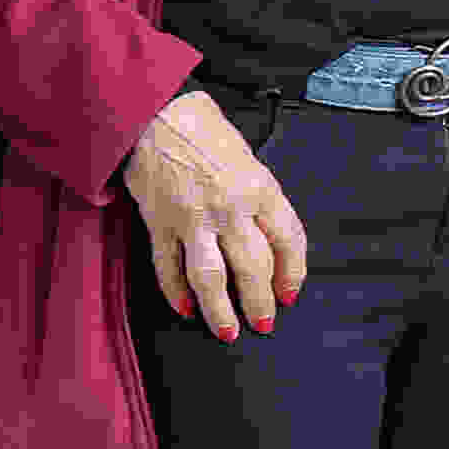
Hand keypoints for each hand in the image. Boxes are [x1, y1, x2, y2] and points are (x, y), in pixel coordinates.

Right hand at [123, 87, 308, 339]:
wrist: (155, 115)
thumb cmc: (205, 133)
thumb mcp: (250, 160)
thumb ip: (261, 199)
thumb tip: (273, 242)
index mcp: (261, 189)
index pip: (289, 240)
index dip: (293, 273)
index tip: (290, 293)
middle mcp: (230, 208)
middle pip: (253, 267)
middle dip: (261, 302)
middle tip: (265, 323)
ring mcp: (192, 219)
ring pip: (211, 277)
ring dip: (220, 311)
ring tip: (228, 333)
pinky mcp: (159, 223)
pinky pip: (168, 267)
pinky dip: (175, 293)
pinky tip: (185, 309)